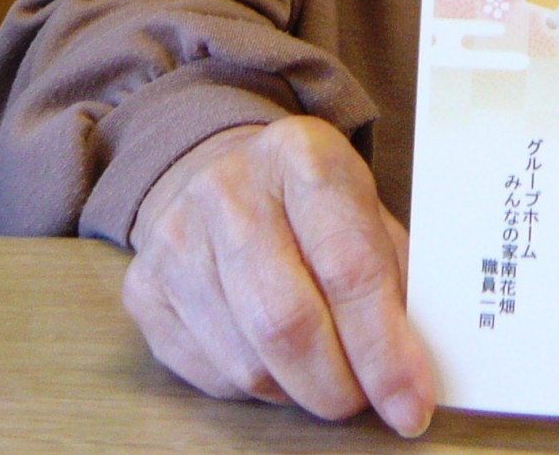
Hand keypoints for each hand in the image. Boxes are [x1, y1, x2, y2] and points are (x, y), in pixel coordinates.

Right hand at [122, 117, 435, 433]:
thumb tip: (413, 374)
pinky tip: (276, 360)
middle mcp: (230, 190)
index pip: (349, 266)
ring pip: (249, 362)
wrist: (220, 169)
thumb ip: (395, 280)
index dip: (384, 348)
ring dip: (300, 391)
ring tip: (326, 375)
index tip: (411, 402)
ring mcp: (177, 238)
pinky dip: (257, 388)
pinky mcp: (144, 289)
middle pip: (288, 322)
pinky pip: (211, 376)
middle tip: (368, 403)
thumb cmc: (310, 201)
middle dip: (339, 384)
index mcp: (302, 155)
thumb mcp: (364, 209)